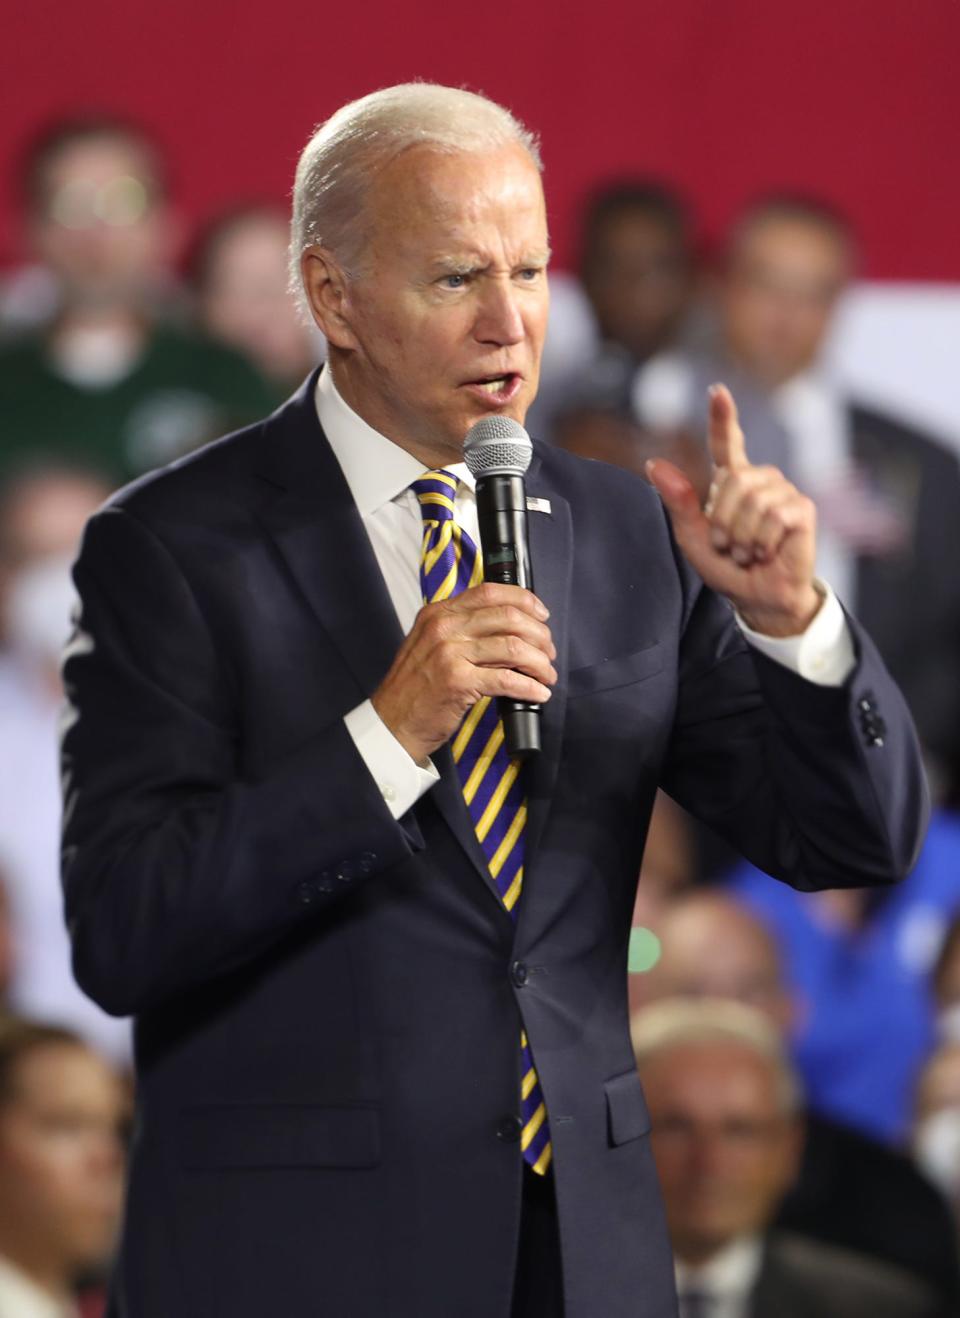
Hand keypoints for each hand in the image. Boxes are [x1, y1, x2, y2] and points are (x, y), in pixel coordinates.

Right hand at [372, 583, 556, 762]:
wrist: (392, 722)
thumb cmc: (415, 688)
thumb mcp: (431, 645)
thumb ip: (461, 629)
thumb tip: (509, 627)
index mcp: (438, 613)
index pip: (489, 592)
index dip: (524, 600)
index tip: (541, 614)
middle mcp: (443, 627)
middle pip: (508, 617)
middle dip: (539, 635)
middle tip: (548, 652)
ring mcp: (449, 653)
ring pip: (513, 647)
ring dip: (539, 663)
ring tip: (546, 675)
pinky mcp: (458, 682)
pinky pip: (507, 679)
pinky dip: (529, 687)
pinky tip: (538, 693)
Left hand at [646, 384, 820, 636]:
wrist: (759, 597)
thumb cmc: (727, 568)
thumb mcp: (693, 538)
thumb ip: (678, 501)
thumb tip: (654, 464)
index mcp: (731, 483)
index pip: (727, 444)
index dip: (722, 418)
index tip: (717, 391)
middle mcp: (759, 481)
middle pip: (733, 481)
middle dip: (723, 522)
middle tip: (728, 547)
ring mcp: (783, 492)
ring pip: (754, 500)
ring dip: (742, 536)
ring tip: (747, 552)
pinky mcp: (803, 509)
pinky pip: (774, 516)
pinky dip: (762, 541)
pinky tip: (767, 552)